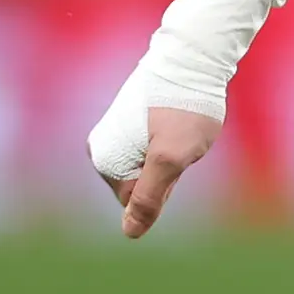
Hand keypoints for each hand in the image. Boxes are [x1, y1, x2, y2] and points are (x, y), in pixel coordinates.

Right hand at [100, 105, 222, 239]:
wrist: (192, 59)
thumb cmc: (183, 109)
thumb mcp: (171, 159)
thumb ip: (150, 198)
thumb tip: (130, 233)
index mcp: (103, 158)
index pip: (137, 201)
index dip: (164, 185)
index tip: (171, 154)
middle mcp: (101, 146)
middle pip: (140, 185)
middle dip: (165, 171)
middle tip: (176, 140)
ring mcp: (115, 133)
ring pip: (149, 167)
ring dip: (169, 155)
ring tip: (176, 128)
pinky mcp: (130, 122)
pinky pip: (152, 148)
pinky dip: (170, 141)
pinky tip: (175, 120)